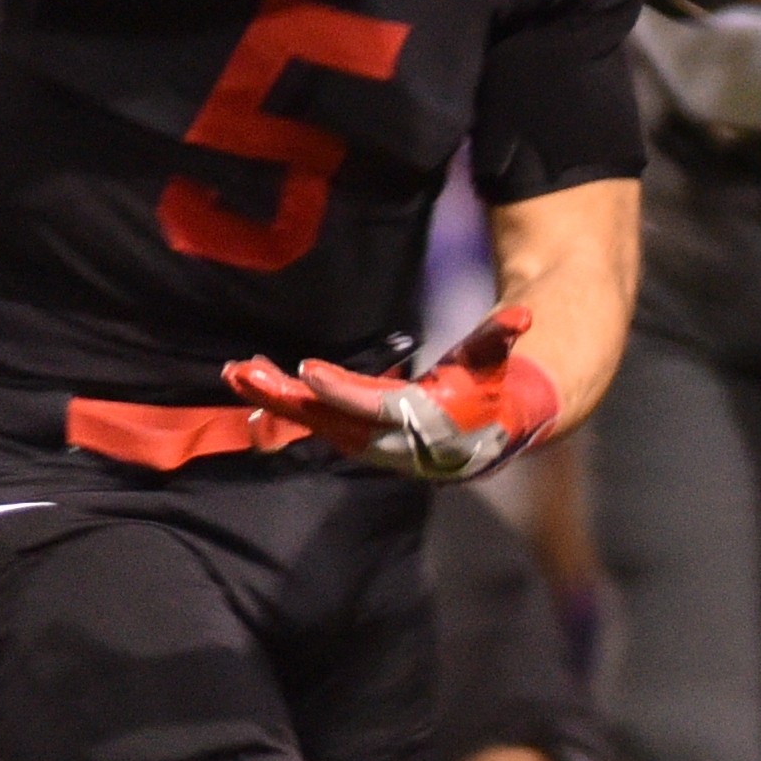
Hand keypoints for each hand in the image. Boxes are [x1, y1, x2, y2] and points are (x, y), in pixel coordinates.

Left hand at [223, 300, 563, 482]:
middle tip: (245, 374)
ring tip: (236, 373)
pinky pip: (316, 425)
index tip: (305, 371)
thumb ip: (502, 336)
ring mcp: (374, 446)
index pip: (375, 407)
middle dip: (287, 398)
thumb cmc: (493, 385)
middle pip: (331, 420)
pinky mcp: (361, 442)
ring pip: (317, 425)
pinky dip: (285, 406)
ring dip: (275, 400)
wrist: (496, 431)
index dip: (340, 390)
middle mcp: (393, 441)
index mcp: (425, 420)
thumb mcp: (498, 359)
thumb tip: (525, 315)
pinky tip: (254, 385)